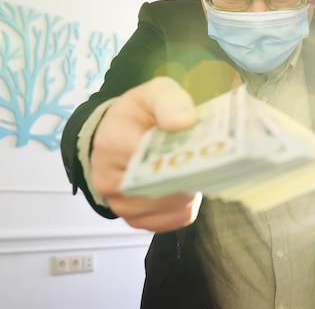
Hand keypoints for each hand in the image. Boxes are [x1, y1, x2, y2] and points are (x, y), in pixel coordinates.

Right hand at [90, 77, 201, 232]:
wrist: (124, 134)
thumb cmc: (141, 113)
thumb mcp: (154, 93)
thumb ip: (169, 101)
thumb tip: (183, 122)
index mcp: (110, 143)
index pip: (148, 157)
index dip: (179, 153)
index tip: (197, 144)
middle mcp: (108, 179)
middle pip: (162, 186)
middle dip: (189, 173)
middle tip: (206, 159)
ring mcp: (120, 204)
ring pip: (171, 206)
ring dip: (190, 189)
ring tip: (194, 169)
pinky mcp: (136, 220)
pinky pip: (174, 220)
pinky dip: (187, 205)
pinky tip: (187, 186)